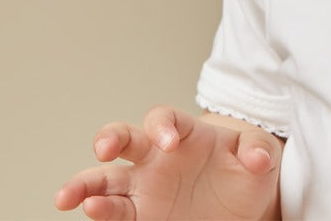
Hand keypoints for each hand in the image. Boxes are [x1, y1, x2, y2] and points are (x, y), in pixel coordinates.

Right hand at [54, 105, 282, 219]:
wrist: (245, 206)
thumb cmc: (248, 172)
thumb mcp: (262, 156)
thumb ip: (259, 149)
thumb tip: (256, 157)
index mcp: (185, 134)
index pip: (164, 119)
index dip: (162, 126)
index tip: (169, 144)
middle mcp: (157, 157)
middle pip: (123, 138)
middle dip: (109, 138)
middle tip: (105, 149)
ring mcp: (145, 188)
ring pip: (105, 180)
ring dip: (85, 184)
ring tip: (68, 196)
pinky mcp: (141, 217)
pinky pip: (116, 214)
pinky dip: (101, 213)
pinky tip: (92, 212)